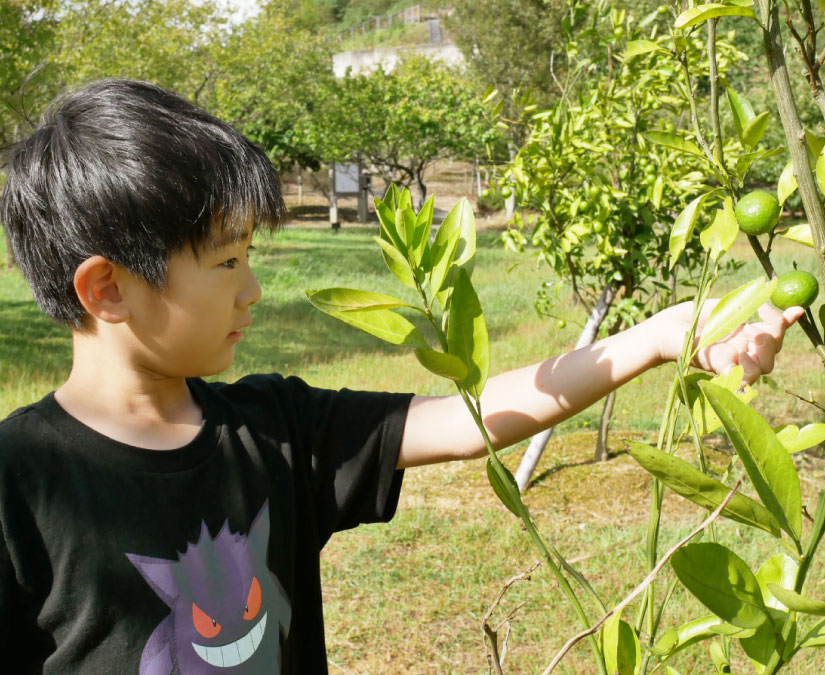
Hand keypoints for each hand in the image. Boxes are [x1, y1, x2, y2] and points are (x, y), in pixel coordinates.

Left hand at [653, 300, 803, 384]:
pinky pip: (738, 376)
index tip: (774, 310)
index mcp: (747, 334)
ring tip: (740, 351)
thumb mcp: (725, 308)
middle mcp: (743, 350)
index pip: (777, 333)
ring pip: (762, 368)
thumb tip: (791, 310)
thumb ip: (752, 307)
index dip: (784, 323)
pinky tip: (737, 359)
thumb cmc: (692, 317)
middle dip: (771, 343)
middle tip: (753, 333)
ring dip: (758, 358)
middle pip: (773, 354)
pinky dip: (742, 371)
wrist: (664, 329)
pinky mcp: (717, 370)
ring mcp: (731, 362)